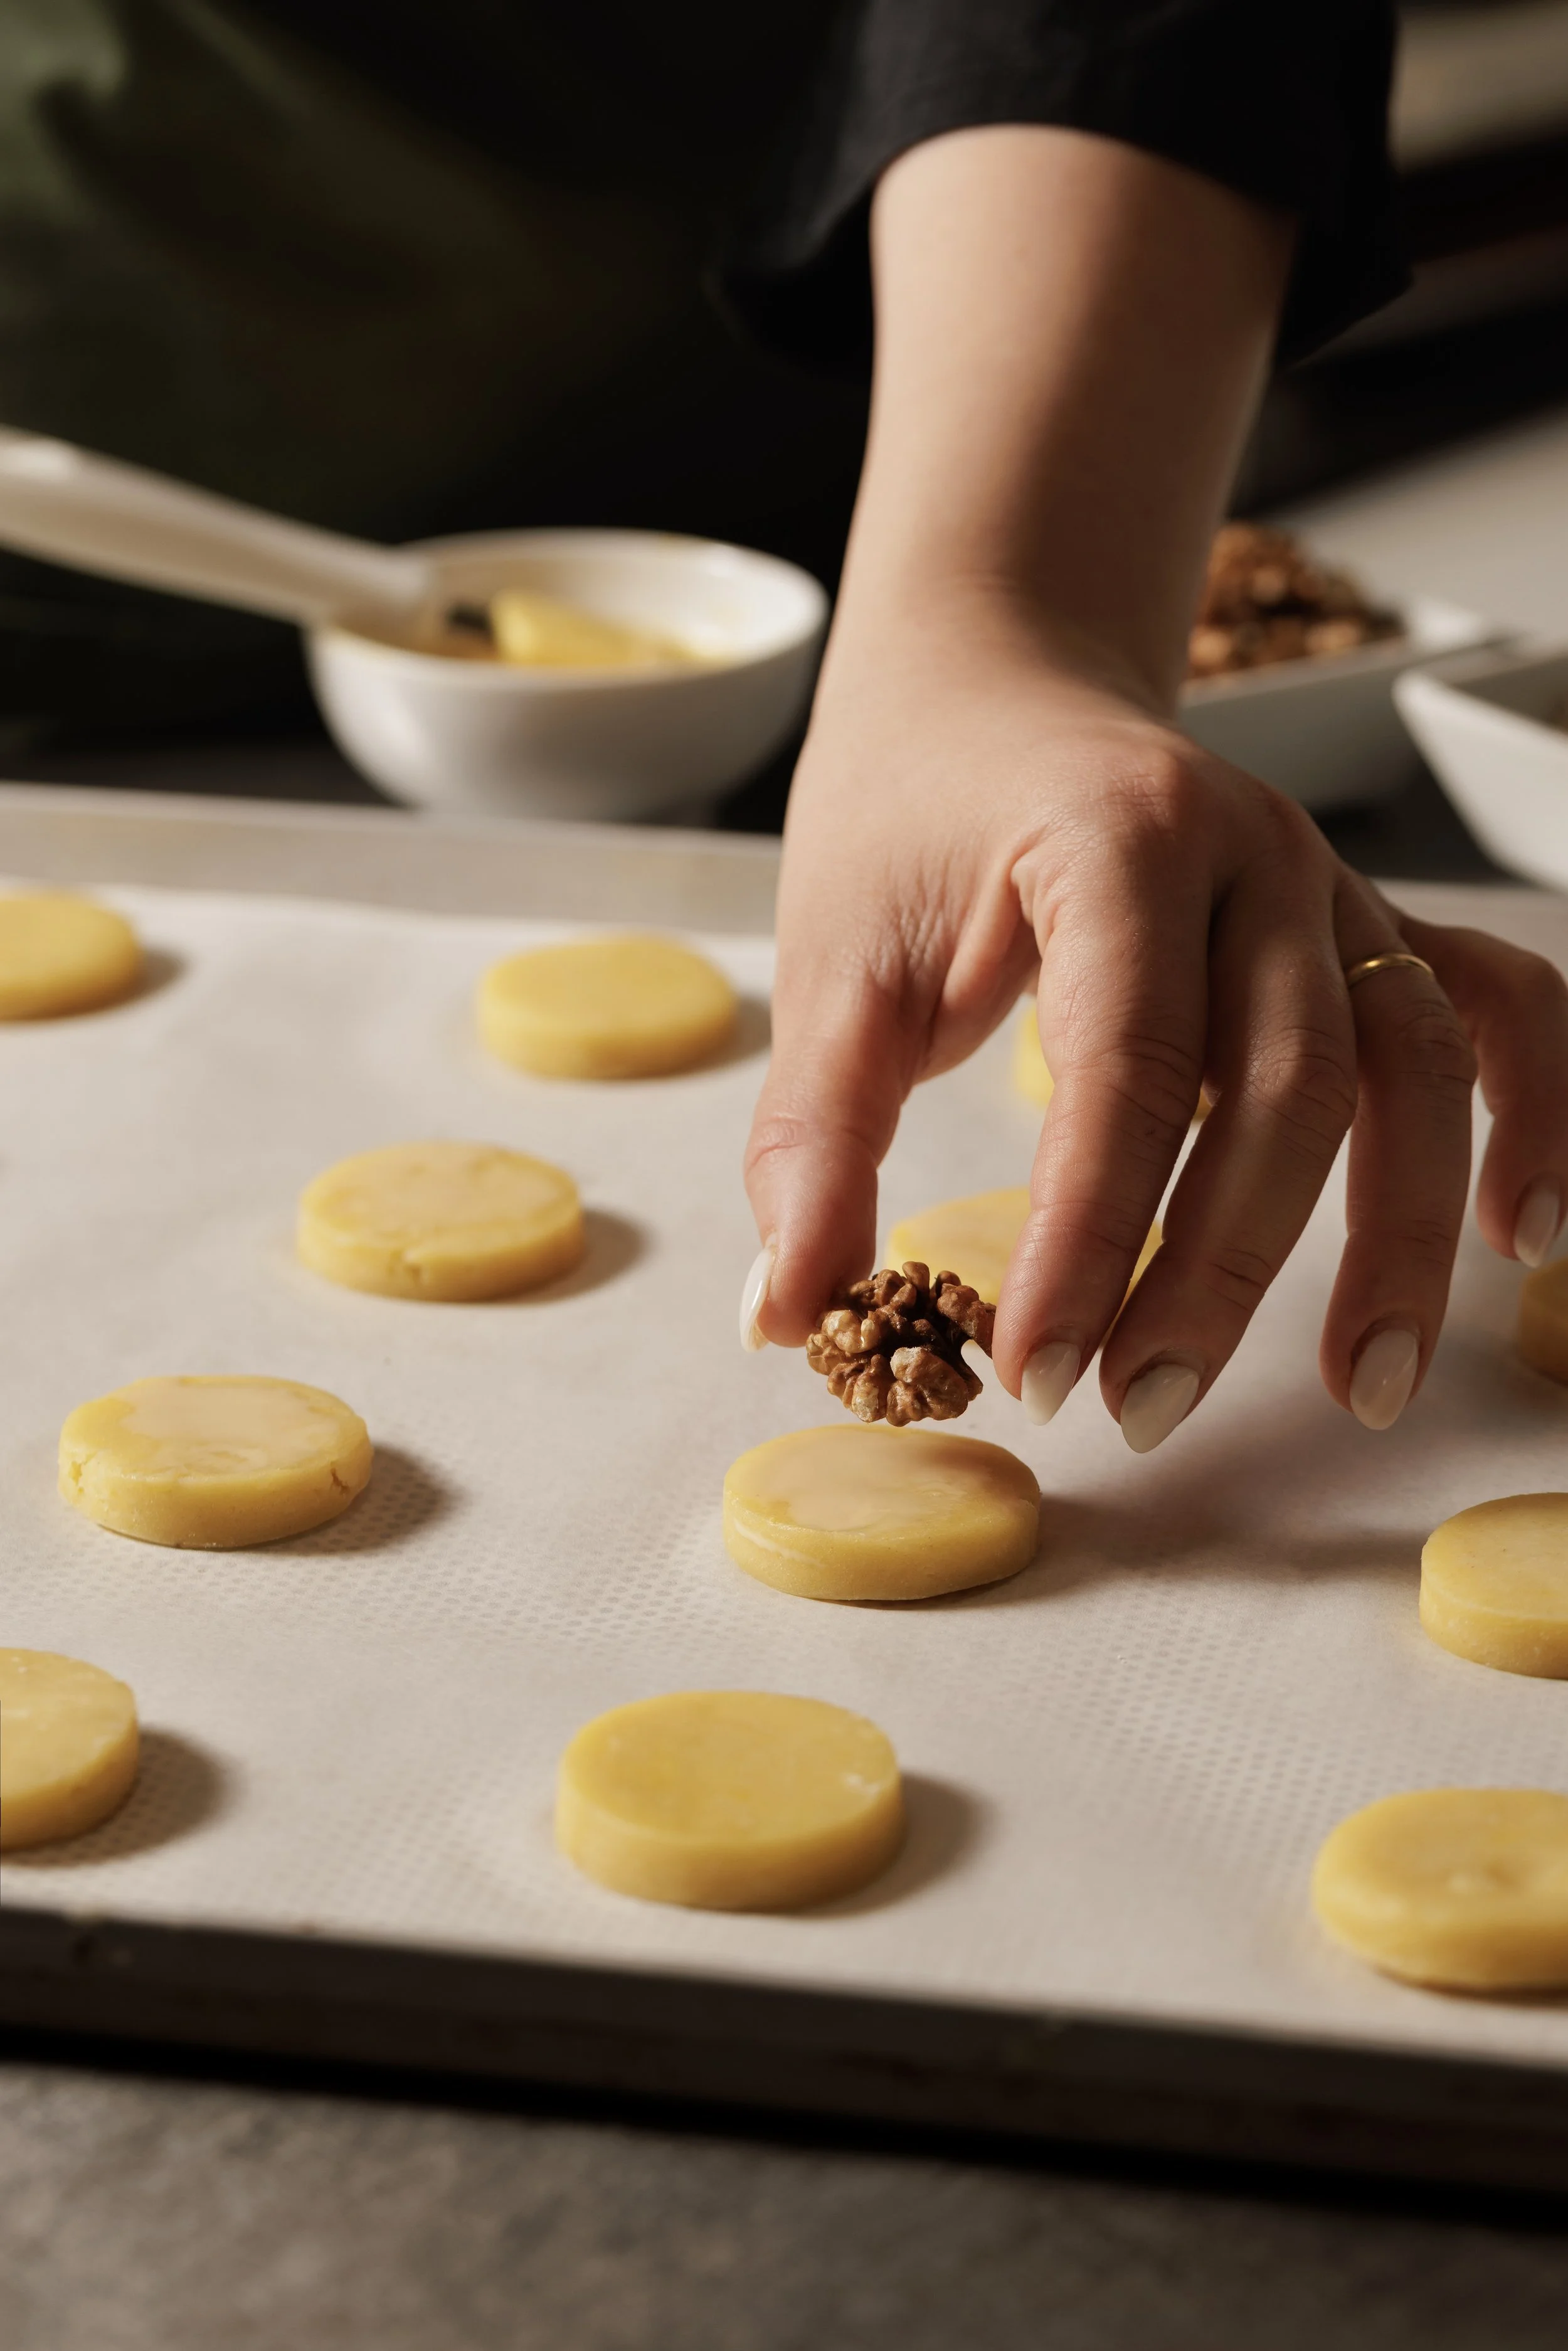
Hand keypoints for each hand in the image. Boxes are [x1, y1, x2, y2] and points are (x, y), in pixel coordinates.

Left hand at [741, 591, 1567, 1447]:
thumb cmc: (910, 817)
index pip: (1125, 1066)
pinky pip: (1495, 1009)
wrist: (991, 684)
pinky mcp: (1363, 922)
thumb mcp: (833, 963)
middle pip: (1288, 1084)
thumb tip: (787, 1319)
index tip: (1034, 1369)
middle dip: (1218, 1272)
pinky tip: (1518, 1237)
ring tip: (1364, 1390)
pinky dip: (1536, 1112)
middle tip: (1141, 1411)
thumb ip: (812, 1138)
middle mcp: (1253, 854)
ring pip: (1413, 1066)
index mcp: (1115, 838)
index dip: (1086, 1238)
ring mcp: (1329, 884)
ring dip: (1397, 1237)